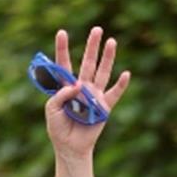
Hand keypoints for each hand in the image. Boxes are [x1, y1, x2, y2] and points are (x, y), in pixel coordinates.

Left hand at [43, 27, 130, 155]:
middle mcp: (82, 87)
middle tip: (97, 29)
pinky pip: (114, 94)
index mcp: (66, 86)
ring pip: (102, 73)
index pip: (63, 64)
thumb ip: (60, 95)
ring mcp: (94, 96)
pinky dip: (121, 85)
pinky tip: (126, 74)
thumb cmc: (58, 128)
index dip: (62, 48)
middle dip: (92, 46)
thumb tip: (77, 85)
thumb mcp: (51, 110)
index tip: (62, 32)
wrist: (71, 147)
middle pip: (87, 63)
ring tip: (112, 41)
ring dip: (107, 58)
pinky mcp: (104, 107)